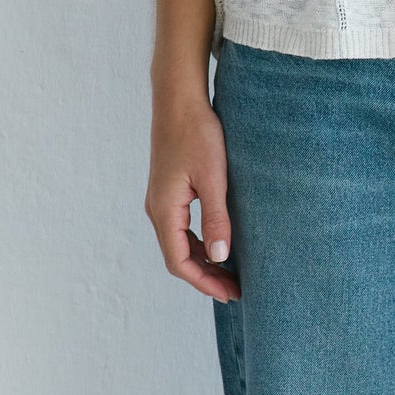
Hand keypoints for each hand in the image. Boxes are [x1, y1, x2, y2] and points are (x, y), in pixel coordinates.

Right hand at [146, 80, 240, 299]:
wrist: (179, 100)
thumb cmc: (197, 133)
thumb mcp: (213, 178)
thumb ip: (217, 219)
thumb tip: (221, 257)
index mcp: (164, 210)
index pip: (179, 262)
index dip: (204, 282)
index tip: (230, 293)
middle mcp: (157, 209)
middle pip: (177, 257)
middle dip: (206, 276)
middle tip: (236, 290)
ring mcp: (161, 201)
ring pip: (178, 244)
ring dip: (203, 261)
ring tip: (231, 273)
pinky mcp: (168, 191)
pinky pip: (181, 228)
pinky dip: (198, 243)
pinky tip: (219, 244)